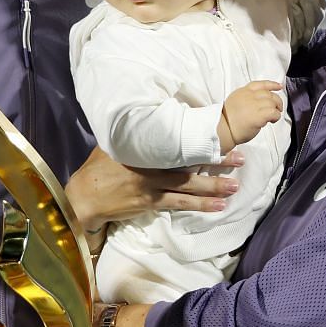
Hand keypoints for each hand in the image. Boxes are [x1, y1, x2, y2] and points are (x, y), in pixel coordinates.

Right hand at [65, 147, 242, 232]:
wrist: (85, 196)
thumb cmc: (99, 168)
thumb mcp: (115, 144)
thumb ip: (136, 136)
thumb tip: (153, 119)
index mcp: (144, 149)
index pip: (177, 143)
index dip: (199, 141)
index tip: (219, 135)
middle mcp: (150, 167)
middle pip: (189, 164)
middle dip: (216, 163)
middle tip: (240, 160)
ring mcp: (151, 187)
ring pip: (188, 187)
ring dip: (213, 187)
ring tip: (234, 187)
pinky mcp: (150, 203)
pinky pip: (179, 204)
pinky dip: (199, 206)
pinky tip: (217, 207)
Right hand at [217, 79, 284, 150]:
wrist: (222, 130)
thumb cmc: (226, 121)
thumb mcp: (234, 103)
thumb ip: (246, 100)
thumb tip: (257, 104)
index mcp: (242, 92)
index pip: (260, 84)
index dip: (272, 84)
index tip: (278, 86)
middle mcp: (249, 96)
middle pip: (269, 94)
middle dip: (276, 101)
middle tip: (278, 108)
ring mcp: (254, 105)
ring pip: (273, 102)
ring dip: (276, 110)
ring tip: (273, 117)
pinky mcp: (259, 115)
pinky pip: (274, 112)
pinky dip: (276, 116)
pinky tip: (272, 121)